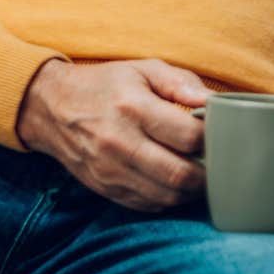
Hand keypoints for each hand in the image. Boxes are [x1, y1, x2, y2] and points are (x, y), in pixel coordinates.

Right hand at [16, 58, 209, 211]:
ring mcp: (110, 170)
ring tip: (202, 175)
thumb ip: (181, 82)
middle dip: (208, 174)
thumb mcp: (143, 69)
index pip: (187, 136)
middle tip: (220, 164)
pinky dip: (168, 199)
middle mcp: (120, 142)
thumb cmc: (105, 85)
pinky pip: (147, 204)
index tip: (222, 135)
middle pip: (179, 174)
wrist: (51, 107)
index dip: (213, 139)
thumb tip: (213, 102)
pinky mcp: (104, 188)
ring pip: (165, 196)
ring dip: (191, 191)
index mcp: (134, 108)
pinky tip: (176, 184)